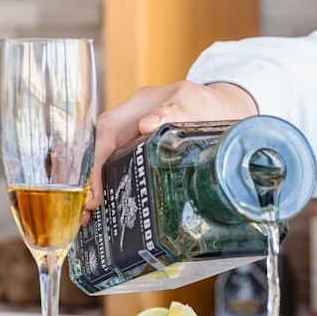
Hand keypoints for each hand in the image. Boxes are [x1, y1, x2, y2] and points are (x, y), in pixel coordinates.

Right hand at [83, 80, 257, 221]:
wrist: (226, 109)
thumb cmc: (211, 107)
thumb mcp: (195, 106)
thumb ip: (174, 111)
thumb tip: (146, 125)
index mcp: (142, 101)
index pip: (109, 128)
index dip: (99, 158)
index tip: (97, 187)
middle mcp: (132, 115)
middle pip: (101, 144)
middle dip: (92, 176)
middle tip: (90, 208)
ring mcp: (135, 130)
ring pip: (107, 155)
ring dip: (98, 182)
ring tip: (91, 214)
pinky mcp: (140, 144)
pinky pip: (120, 161)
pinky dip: (111, 182)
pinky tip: (108, 204)